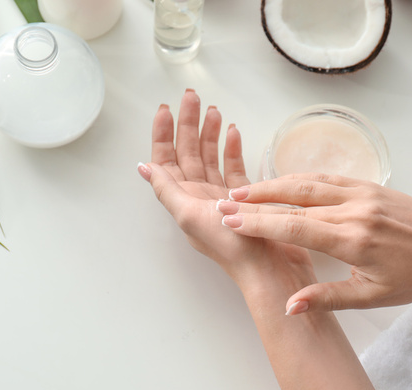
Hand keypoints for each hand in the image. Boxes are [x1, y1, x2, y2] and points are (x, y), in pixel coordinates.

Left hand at [138, 90, 313, 290]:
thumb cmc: (230, 246)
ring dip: (210, 133)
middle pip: (189, 152)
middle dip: (188, 124)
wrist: (269, 270)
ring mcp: (222, 197)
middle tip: (192, 97)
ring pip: (211, 157)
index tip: (166, 109)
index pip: (167, 160)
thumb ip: (167, 190)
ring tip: (213, 110)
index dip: (164, 134)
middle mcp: (199, 196)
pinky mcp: (246, 199)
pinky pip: (235, 169)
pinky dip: (232, 150)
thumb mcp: (190, 216)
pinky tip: (233, 133)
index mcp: (183, 200)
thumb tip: (143, 168)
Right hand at [216, 173, 411, 313]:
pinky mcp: (371, 186)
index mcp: (353, 240)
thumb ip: (326, 298)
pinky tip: (283, 182)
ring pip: (309, 182)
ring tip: (243, 189)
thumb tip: (288, 306)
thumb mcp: (371, 296)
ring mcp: (363, 194)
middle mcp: (354, 211)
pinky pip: (328, 177)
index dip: (258, 224)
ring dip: (273, 185)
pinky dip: (300, 178)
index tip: (231, 222)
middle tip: (225, 202)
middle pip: (294, 200)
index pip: (294, 227)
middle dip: (255, 200)